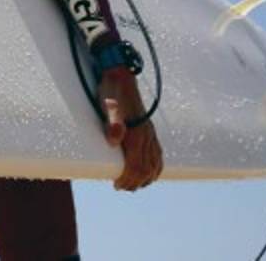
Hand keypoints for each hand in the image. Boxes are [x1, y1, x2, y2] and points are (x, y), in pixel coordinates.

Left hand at [98, 67, 162, 190]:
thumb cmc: (111, 93)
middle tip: (121, 187)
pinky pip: (158, 155)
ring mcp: (150, 134)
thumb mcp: (107, 106)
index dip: (127, 180)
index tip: (116, 185)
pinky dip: (154, 168)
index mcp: (137, 135)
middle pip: (147, 170)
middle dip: (135, 182)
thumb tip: (115, 139)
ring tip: (132, 184)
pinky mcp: (150, 130)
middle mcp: (147, 136)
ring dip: (145, 178)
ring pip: (155, 164)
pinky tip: (147, 172)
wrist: (121, 77)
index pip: (136, 167)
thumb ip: (112, 123)